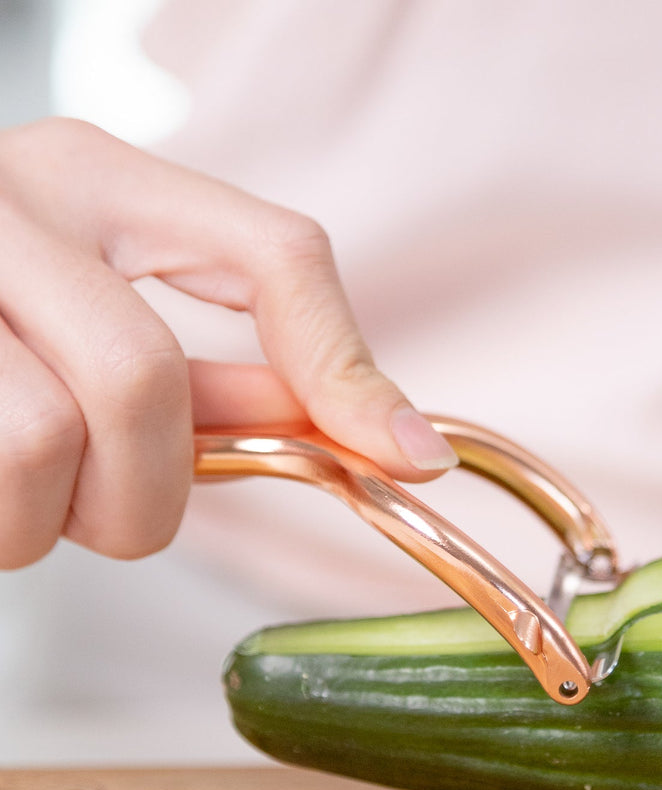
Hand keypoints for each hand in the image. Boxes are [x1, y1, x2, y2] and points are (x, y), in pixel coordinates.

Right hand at [0, 117, 456, 567]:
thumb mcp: (113, 312)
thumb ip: (230, 373)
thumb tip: (376, 435)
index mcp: (90, 175)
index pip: (274, 256)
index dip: (346, 371)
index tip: (409, 460)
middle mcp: (1, 200)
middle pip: (141, 383)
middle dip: (153, 494)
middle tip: (122, 508)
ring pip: (34, 447)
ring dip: (52, 521)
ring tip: (30, 494)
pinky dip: (0, 530)